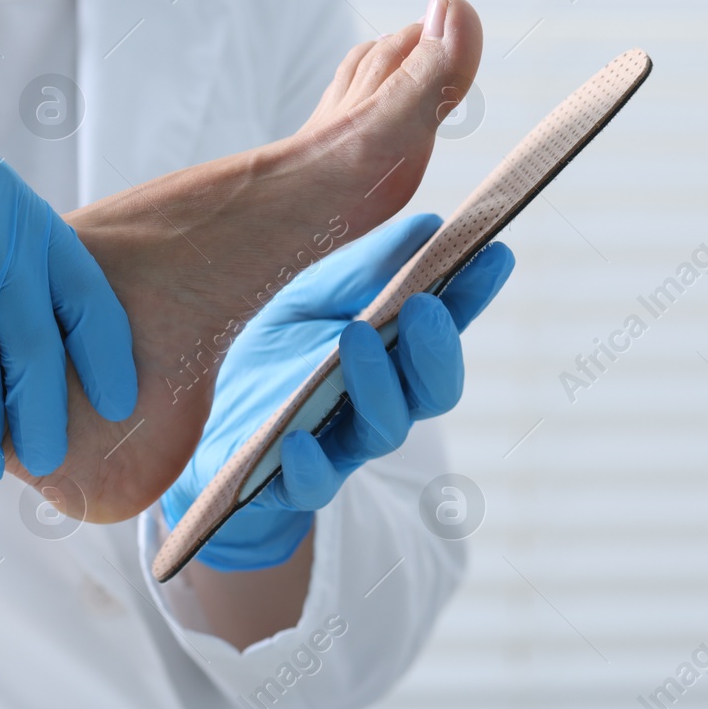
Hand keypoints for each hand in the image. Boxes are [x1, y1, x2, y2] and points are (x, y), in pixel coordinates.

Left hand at [160, 214, 513, 570]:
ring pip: (384, 428)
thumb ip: (360, 269)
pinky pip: (314, 482)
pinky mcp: (295, 480)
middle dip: (435, 347)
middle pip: (432, 388)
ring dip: (376, 384)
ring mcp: (342, 443)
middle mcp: (382, 401)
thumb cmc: (276, 353)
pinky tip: (296, 439)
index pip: (445, 323)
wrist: (213, 425)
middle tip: (424, 305)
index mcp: (393, 351)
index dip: (472, 294)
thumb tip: (425, 226)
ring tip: (355, 337)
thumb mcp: (308, 297)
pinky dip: (310, 464)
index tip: (494, 253)